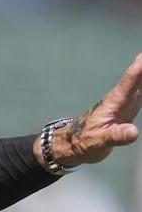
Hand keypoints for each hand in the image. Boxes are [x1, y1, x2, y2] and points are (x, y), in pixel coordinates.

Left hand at [35, 53, 141, 167]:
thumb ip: (116, 136)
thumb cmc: (84, 141)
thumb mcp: (99, 141)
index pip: (129, 82)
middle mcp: (121, 98)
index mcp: (114, 103)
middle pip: (139, 77)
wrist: (76, 143)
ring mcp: (126, 102)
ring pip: (141, 82)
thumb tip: (134, 132)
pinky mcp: (129, 107)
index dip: (139, 68)